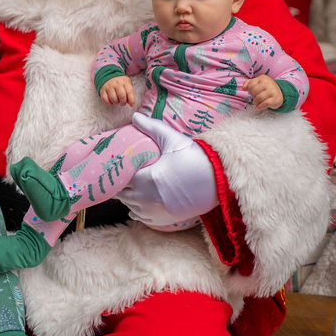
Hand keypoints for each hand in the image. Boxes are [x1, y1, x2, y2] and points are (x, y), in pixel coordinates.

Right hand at [99, 76, 134, 106]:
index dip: (131, 100)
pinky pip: (105, 99)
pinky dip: (109, 103)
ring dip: (116, 102)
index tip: (132, 105)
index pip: (129, 91)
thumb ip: (130, 93)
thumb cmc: (119, 83)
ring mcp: (109, 87)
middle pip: (121, 95)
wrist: (108, 76)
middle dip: (123, 102)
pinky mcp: (103, 90)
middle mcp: (116, 84)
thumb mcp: (127, 84)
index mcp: (124, 82)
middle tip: (123, 103)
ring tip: (117, 101)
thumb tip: (131, 103)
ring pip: (113, 98)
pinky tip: (111, 101)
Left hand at [117, 112, 217, 226]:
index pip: (119, 178)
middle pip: (121, 193)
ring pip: (129, 206)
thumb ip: (151, 127)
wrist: (218, 181)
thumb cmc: (195, 159)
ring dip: (128, 196)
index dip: (116, 170)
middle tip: (122, 172)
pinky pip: (141, 218)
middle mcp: (146, 199)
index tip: (116, 163)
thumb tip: (135, 116)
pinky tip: (138, 203)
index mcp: (146, 179)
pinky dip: (137, 210)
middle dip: (121, 183)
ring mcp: (154, 212)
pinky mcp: (163, 219)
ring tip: (130, 185)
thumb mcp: (172, 140)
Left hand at [245, 76, 282, 109]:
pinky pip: (264, 104)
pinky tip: (259, 107)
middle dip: (253, 96)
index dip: (249, 90)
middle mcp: (268, 83)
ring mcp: (272, 91)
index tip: (252, 93)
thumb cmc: (266, 89)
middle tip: (255, 98)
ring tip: (257, 103)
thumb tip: (243, 88)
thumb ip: (249, 83)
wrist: (280, 94)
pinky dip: (259, 107)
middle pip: (254, 91)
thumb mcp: (258, 83)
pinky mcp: (275, 99)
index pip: (251, 85)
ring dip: (255, 103)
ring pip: (258, 98)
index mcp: (263, 78)